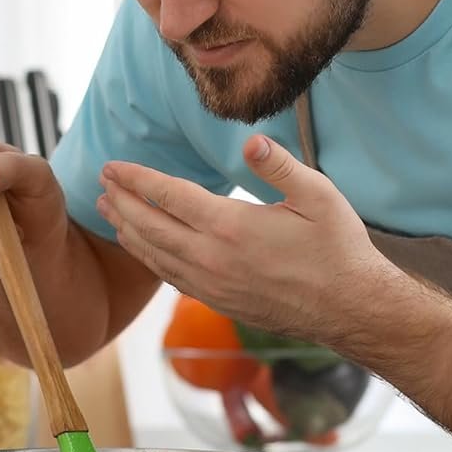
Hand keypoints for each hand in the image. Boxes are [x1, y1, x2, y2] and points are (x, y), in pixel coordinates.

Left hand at [96, 134, 392, 345]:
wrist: (351, 310)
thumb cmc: (339, 249)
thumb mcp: (319, 196)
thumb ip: (279, 166)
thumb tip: (251, 141)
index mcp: (230, 226)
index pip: (167, 196)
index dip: (136, 179)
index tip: (112, 166)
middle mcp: (212, 258)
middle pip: (149, 226)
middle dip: (121, 202)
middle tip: (100, 184)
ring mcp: (212, 284)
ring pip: (154, 255)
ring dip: (127, 230)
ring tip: (107, 211)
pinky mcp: (218, 302)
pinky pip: (170, 277)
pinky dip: (148, 258)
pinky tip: (141, 247)